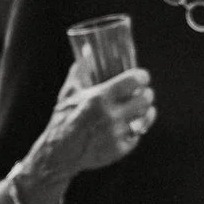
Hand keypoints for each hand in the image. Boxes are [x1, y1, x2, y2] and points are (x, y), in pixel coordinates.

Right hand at [39, 65, 154, 179]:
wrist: (58, 153)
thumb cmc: (63, 119)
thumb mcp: (69, 92)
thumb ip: (81, 70)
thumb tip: (88, 49)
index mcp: (98, 98)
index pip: (134, 80)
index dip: (141, 77)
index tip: (141, 77)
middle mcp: (110, 116)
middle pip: (145, 98)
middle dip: (146, 93)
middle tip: (142, 92)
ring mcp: (116, 134)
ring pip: (146, 116)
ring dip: (146, 110)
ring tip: (141, 107)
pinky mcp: (120, 149)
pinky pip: (138, 134)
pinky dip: (136, 128)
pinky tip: (130, 124)